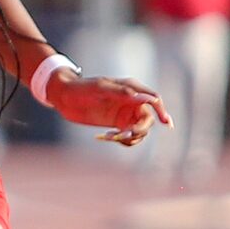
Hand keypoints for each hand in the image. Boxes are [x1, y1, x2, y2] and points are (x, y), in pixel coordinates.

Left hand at [47, 69, 170, 147]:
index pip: (154, 100)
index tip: (166, 123)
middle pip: (148, 120)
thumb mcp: (100, 88)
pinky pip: (128, 136)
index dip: (162, 111)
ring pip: (140, 130)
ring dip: (130, 137)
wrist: (63, 97)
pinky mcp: (117, 124)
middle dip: (139, 130)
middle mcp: (132, 102)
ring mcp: (125, 114)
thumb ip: (123, 92)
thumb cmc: (81, 88)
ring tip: (111, 137)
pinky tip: (106, 137)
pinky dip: (122, 140)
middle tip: (123, 135)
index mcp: (132, 88)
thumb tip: (146, 98)